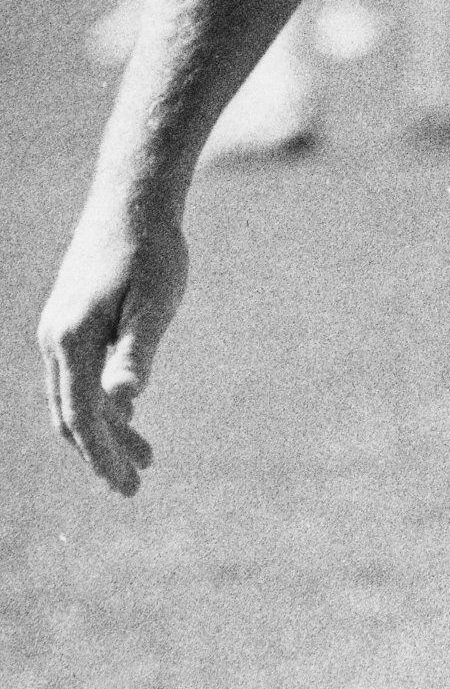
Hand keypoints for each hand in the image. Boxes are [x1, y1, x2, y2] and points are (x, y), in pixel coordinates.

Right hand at [36, 197, 188, 495]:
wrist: (133, 200)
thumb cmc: (152, 251)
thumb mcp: (155, 303)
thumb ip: (137, 353)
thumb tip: (125, 402)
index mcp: (72, 342)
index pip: (84, 418)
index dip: (104, 457)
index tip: (128, 488)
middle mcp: (56, 340)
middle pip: (74, 416)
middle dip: (102, 454)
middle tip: (134, 486)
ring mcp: (59, 330)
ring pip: (75, 397)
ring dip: (106, 430)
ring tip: (144, 457)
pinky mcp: (72, 320)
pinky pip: (79, 376)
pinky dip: (101, 401)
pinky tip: (128, 411)